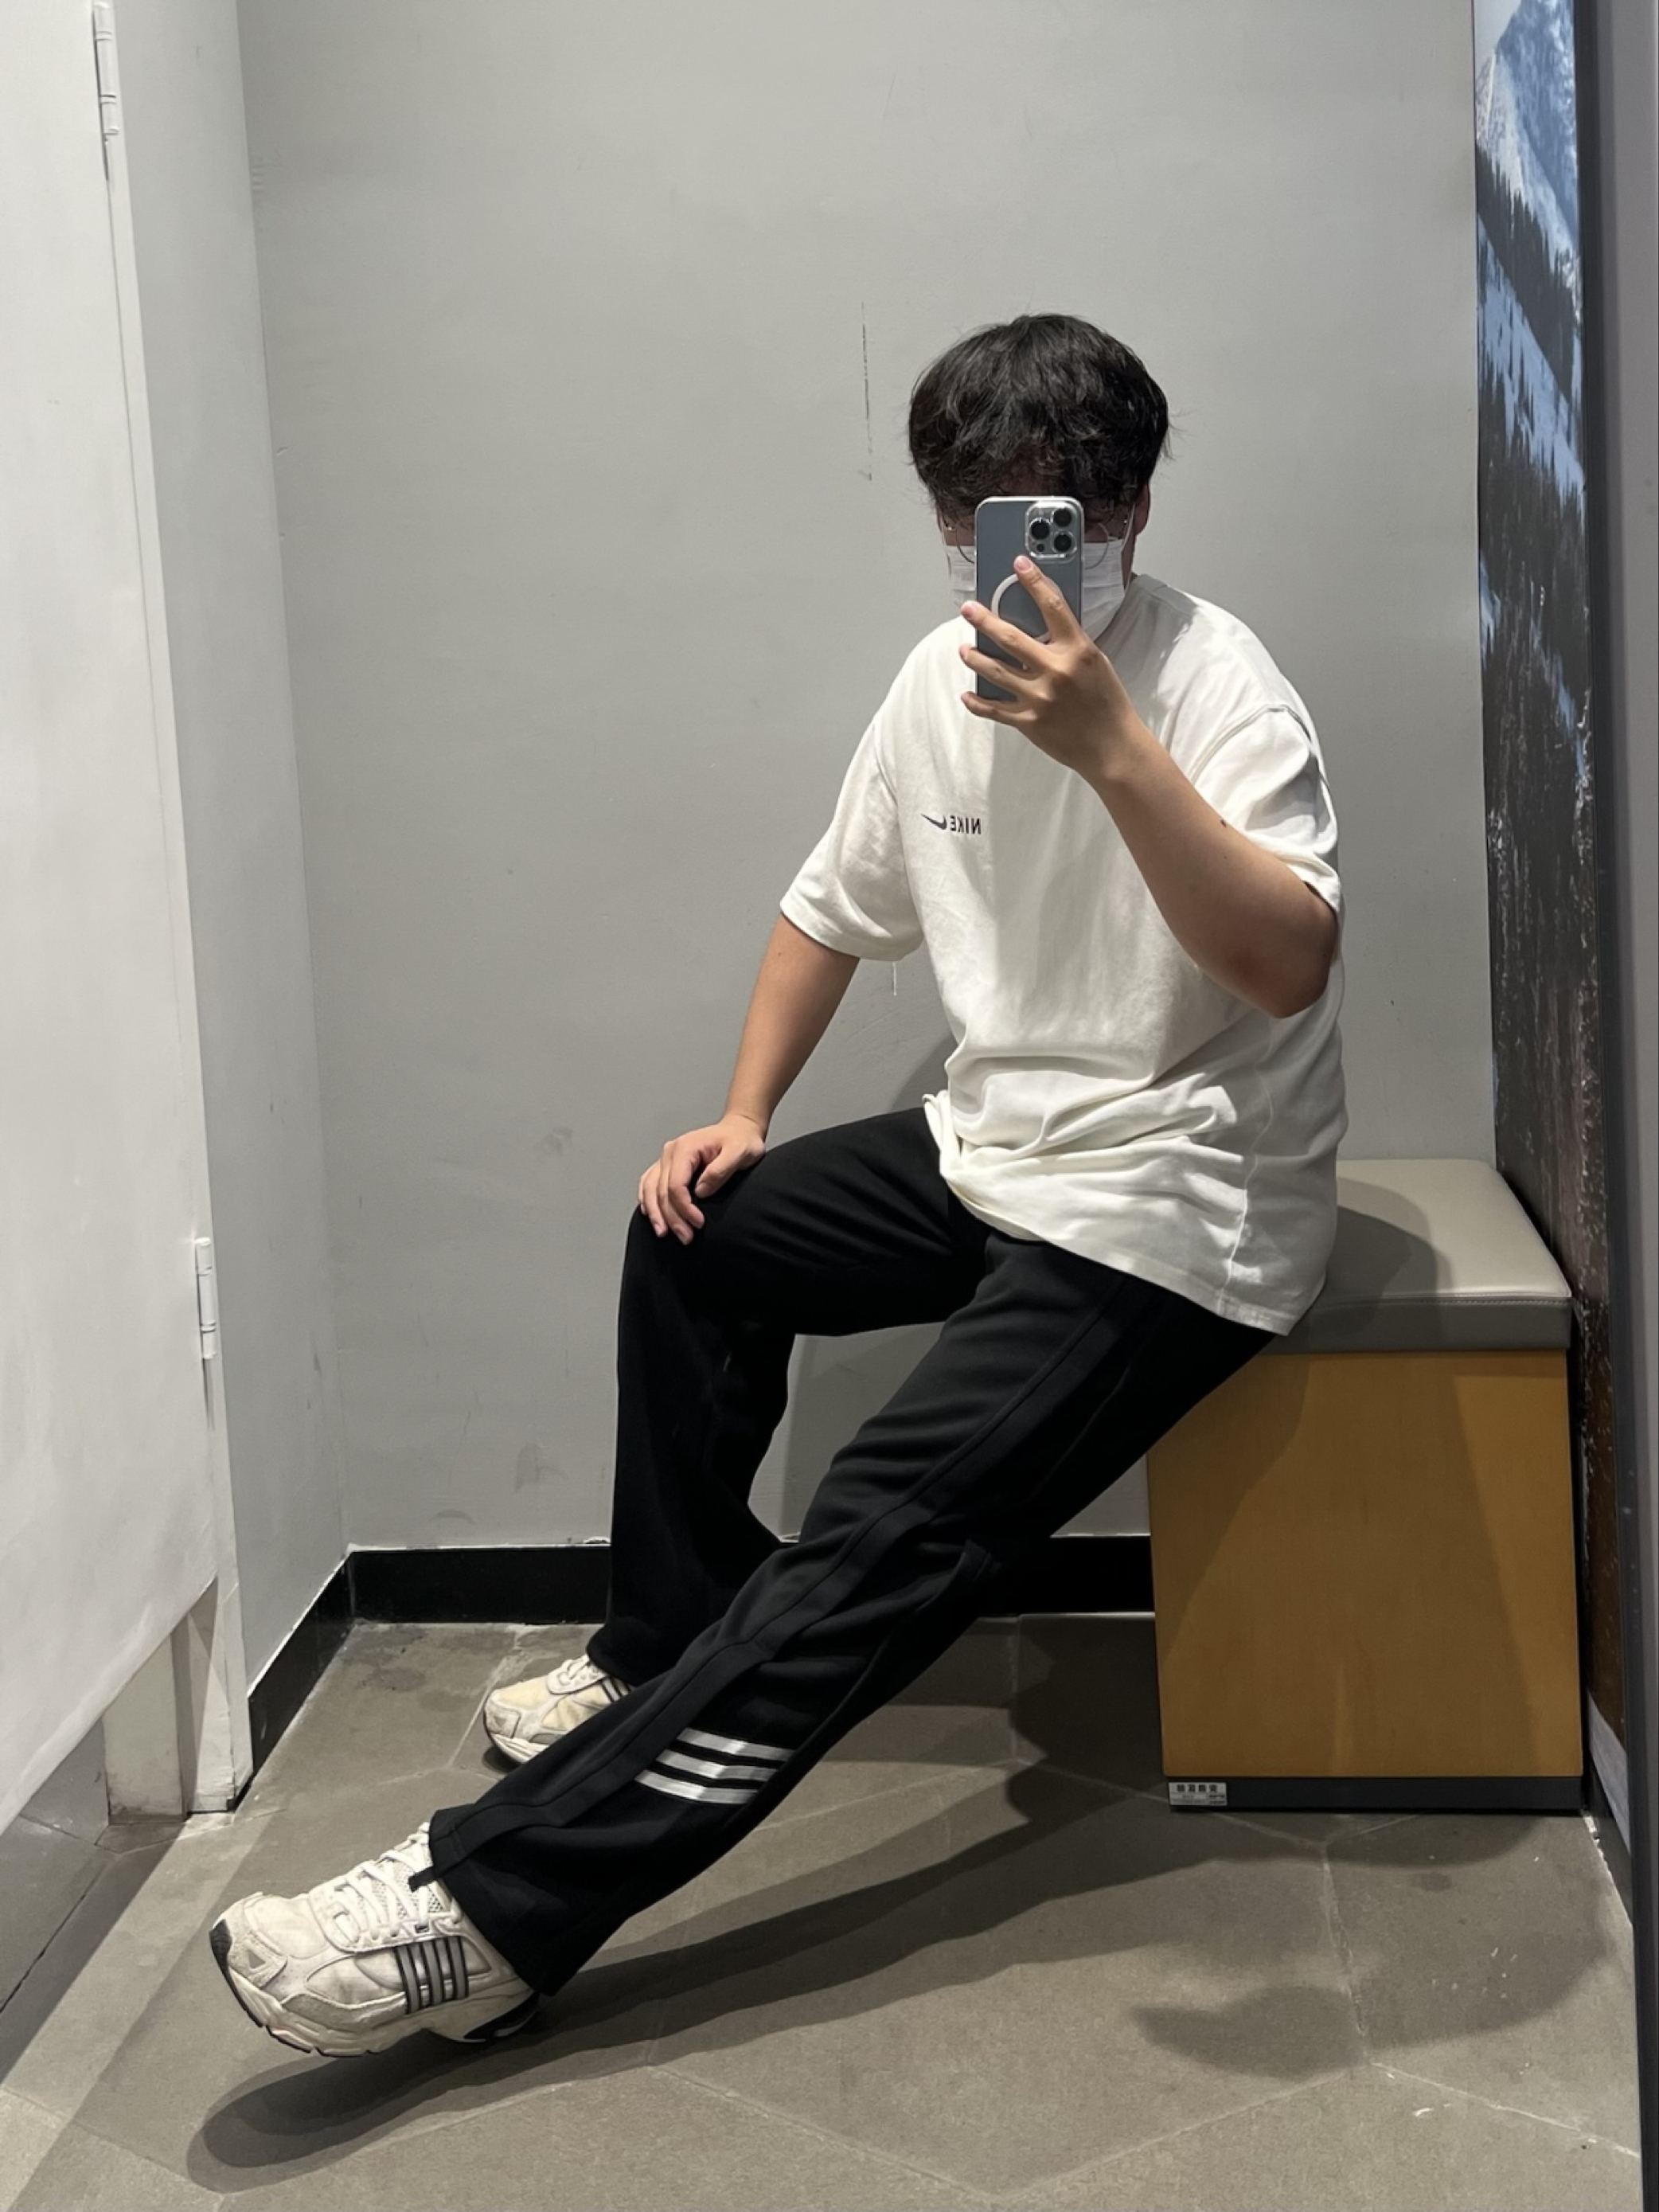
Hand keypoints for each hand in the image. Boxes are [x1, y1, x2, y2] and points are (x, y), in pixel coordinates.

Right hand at [637, 1112, 765, 1242]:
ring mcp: (666, 1158)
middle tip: (686, 1237)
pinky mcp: (667, 1165)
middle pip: (661, 1191)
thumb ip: (720, 1170)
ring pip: (650, 1189)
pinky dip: (647, 1200)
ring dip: (656, 1214)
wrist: (740, 1129)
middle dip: (672, 1218)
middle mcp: (670, 1152)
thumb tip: (700, 1192)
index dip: (684, 1208)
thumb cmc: (742, 1140)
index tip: (699, 1223)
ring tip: (663, 1233)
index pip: (675, 1184)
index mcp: (685, 1148)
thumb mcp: (740, 1153)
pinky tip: (651, 1215)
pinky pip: (648, 1184)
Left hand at [959, 555, 1141, 778]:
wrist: (1113, 747)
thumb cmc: (1108, 704)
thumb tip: (1042, 629)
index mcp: (1077, 650)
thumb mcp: (1095, 663)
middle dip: (984, 620)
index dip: (1033, 581)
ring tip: (964, 649)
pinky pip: (994, 710)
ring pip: (994, 671)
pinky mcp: (1029, 722)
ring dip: (974, 658)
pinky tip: (967, 694)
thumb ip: (1070, 645)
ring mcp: (1039, 698)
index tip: (1019, 565)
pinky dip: (977, 702)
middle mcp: (1054, 671)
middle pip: (1010, 637)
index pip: (1052, 605)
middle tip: (968, 609)